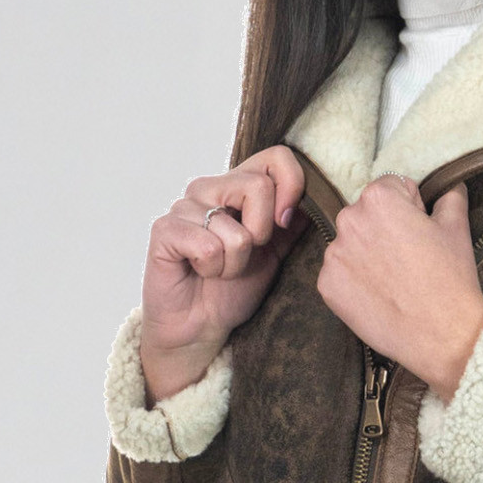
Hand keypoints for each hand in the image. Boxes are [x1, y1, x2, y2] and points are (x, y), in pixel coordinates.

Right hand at [140, 144, 308, 400]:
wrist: (201, 326)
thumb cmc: (232, 289)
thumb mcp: (275, 252)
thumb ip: (291, 221)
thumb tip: (316, 196)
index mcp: (238, 186)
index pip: (276, 157)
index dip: (292, 186)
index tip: (285, 223)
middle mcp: (209, 188)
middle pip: (258, 186)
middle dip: (261, 234)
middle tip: (244, 255)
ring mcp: (184, 206)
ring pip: (235, 229)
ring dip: (235, 262)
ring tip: (219, 269)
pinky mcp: (165, 230)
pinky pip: (207, 247)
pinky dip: (212, 268)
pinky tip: (200, 272)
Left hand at [315, 176, 482, 398]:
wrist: (441, 335)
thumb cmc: (450, 279)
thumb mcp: (457, 228)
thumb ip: (449, 196)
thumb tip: (448, 187)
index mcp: (379, 198)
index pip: (391, 186)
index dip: (410, 208)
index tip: (420, 232)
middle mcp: (348, 220)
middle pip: (366, 213)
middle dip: (384, 228)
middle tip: (409, 257)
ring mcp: (334, 254)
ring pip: (352, 243)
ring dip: (368, 253)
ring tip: (395, 279)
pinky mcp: (327, 285)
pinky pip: (340, 272)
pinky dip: (355, 280)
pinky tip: (379, 294)